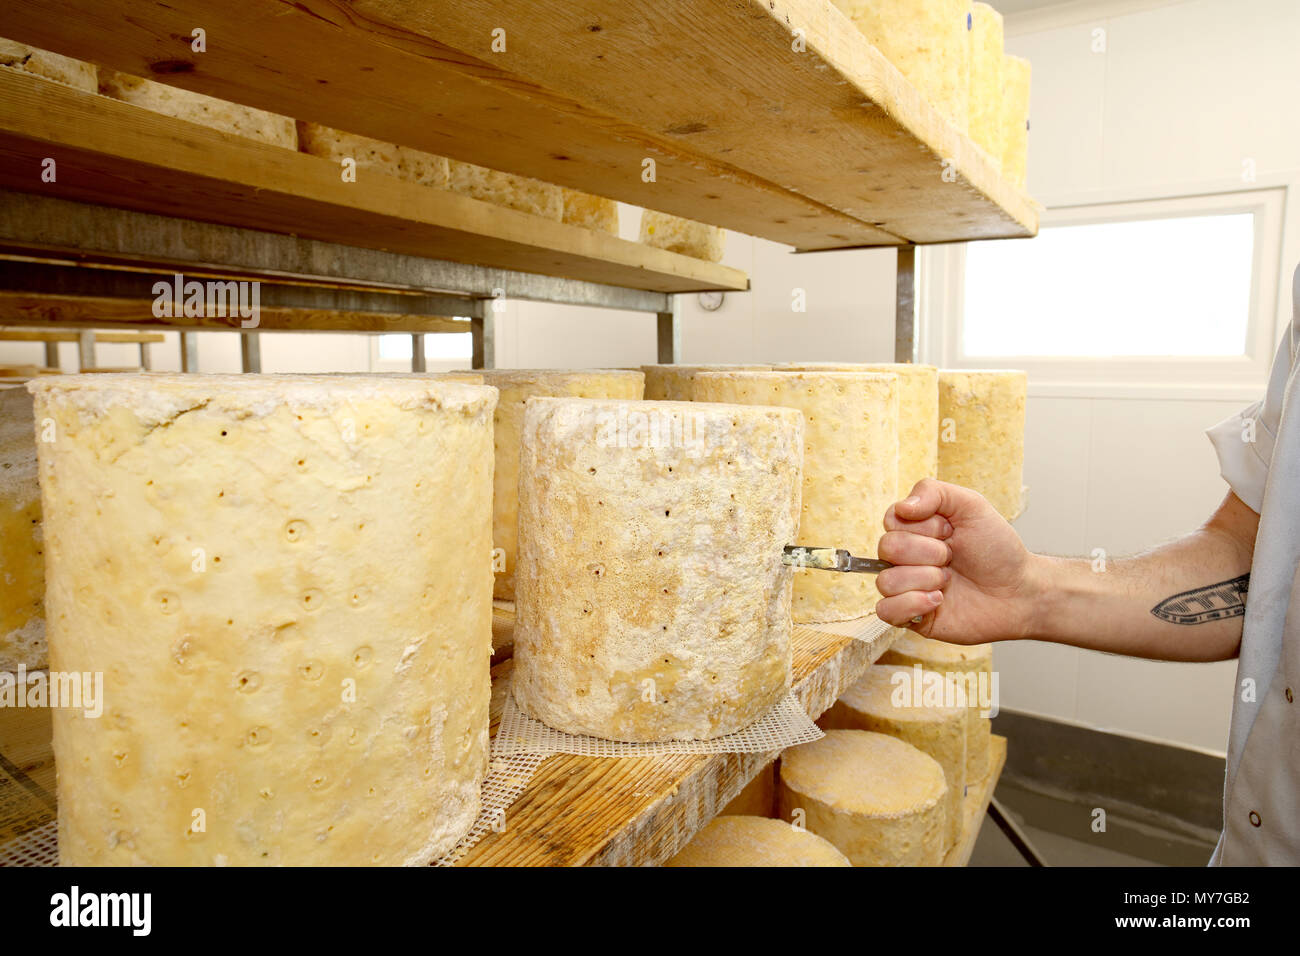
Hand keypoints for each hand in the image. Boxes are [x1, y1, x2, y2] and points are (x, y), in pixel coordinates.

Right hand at [874, 478, 1037, 642]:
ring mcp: (906, 588)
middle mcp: (905, 558)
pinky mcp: (911, 617)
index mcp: (915, 529)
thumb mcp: (972, 506)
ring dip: (925, 579)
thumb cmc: (997, 549)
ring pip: (885, 582)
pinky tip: (939, 600)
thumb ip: (933, 492)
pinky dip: (912, 604)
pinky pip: (886, 611)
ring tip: (949, 581)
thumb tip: (901, 507)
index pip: (891, 520)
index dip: (923, 526)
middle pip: (888, 548)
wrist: (1019, 591)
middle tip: (953, 557)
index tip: (951, 531)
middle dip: (929, 552)